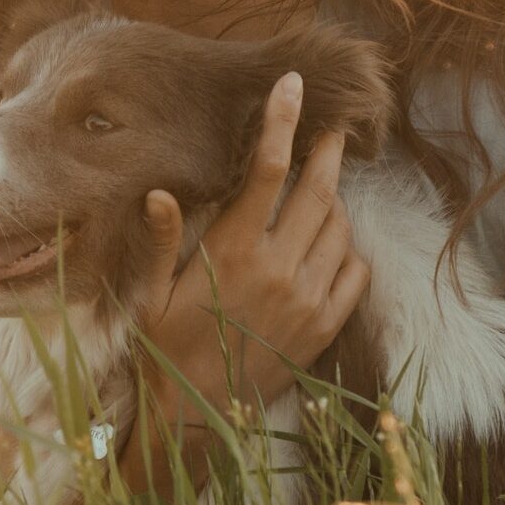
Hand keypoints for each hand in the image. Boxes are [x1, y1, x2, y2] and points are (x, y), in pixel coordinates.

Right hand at [137, 72, 371, 415]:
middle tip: (332, 128)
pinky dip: (348, 250)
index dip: (283, 122)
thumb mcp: (150, 294)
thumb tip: (158, 192)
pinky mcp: (324, 327)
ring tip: (320, 191)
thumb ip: (161, 240)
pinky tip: (329, 245)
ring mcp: (307, 300)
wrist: (196, 418)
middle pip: (317, 190)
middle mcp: (277, 270)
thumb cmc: (164, 348)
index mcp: (231, 253)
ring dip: (334, 201)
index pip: (267, 171)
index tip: (294, 86)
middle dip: (327, 150)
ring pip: (340, 228)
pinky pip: (354, 272)